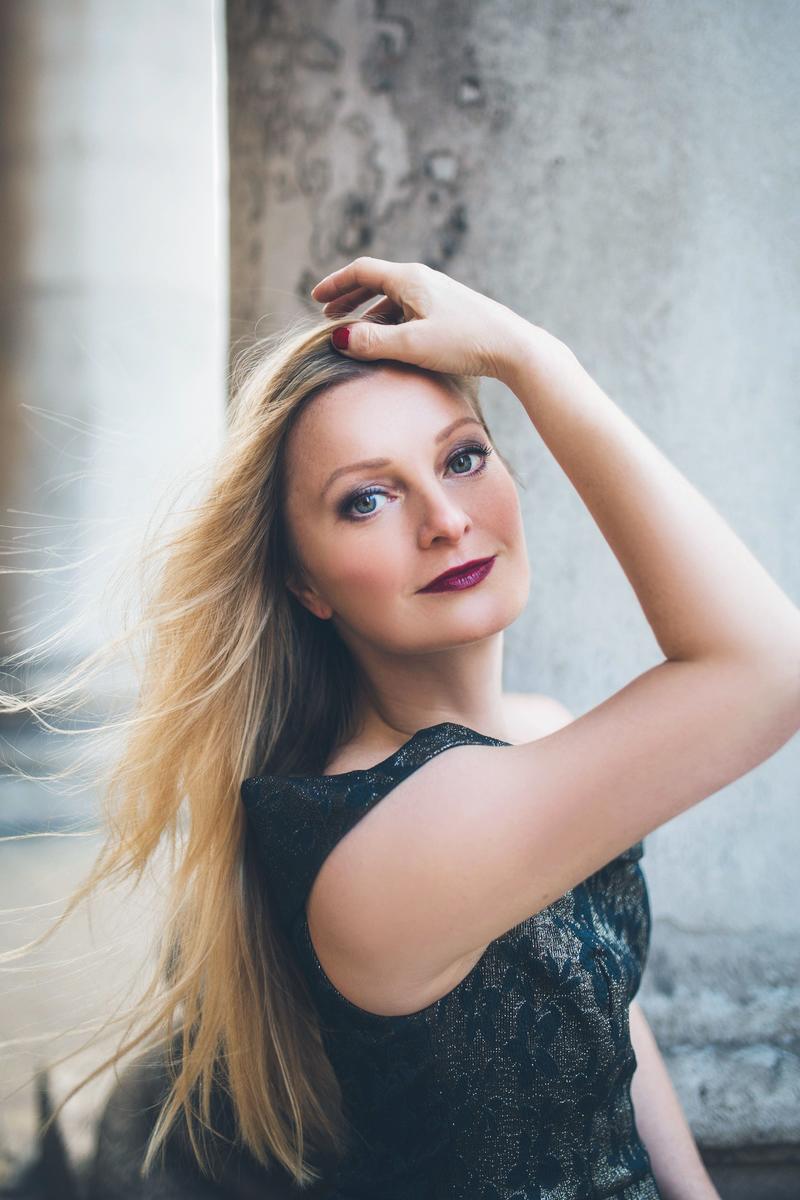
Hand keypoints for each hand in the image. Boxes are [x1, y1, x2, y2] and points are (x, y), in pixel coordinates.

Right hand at [310, 256, 536, 381]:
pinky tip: (390, 340)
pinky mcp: (450, 311)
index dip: (335, 284)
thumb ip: (373, 342)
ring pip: (393, 298)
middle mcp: (423, 280)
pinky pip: (409, 309)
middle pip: (376, 281)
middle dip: (349, 298)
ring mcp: (438, 294)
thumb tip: (338, 339)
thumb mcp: (412, 344)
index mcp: (410, 279)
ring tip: (355, 333)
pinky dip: (390, 320)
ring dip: (369, 312)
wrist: (512, 346)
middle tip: (329, 316)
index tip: (316, 299)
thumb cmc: (464, 342)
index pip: (362, 271)